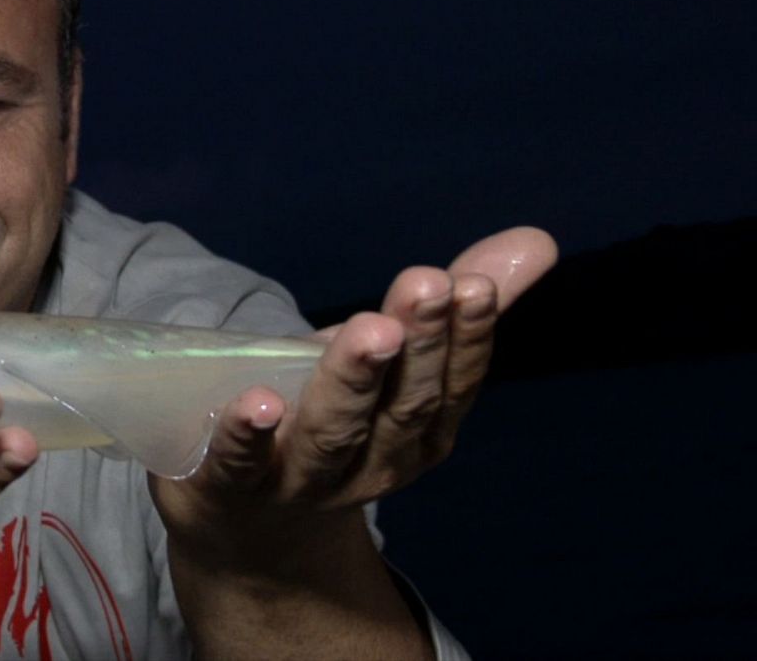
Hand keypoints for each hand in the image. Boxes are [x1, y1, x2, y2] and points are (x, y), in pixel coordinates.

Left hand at [150, 226, 557, 564]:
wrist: (250, 526)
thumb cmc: (331, 423)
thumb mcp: (388, 365)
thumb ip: (450, 307)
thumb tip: (536, 242)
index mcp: (418, 434)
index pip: (451, 384)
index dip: (465, 336)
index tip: (471, 284)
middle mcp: (371, 464)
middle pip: (400, 406)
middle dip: (417, 345)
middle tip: (427, 284)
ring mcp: (300, 481)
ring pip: (330, 434)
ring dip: (349, 381)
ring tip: (368, 332)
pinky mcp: (231, 485)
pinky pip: (239, 463)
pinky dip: (248, 435)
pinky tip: (255, 402)